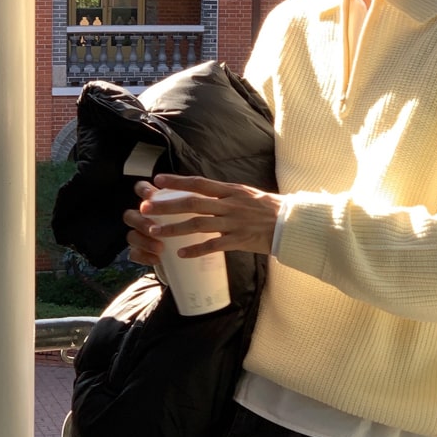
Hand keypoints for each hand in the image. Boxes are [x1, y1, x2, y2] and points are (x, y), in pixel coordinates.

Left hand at [122, 174, 281, 265]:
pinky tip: (181, 254)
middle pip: (192, 203)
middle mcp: (229, 204)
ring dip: (175, 228)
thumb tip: (204, 192)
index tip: (157, 181)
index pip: (199, 183)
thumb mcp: (246, 194)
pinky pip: (213, 246)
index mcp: (231, 190)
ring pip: (198, 225)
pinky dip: (196, 250)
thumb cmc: (268, 208)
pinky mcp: (239, 240)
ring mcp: (233, 223)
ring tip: (155, 231)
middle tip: (146, 208)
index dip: (177, 182)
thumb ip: (225, 194)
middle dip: (167, 205)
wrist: (290, 223)